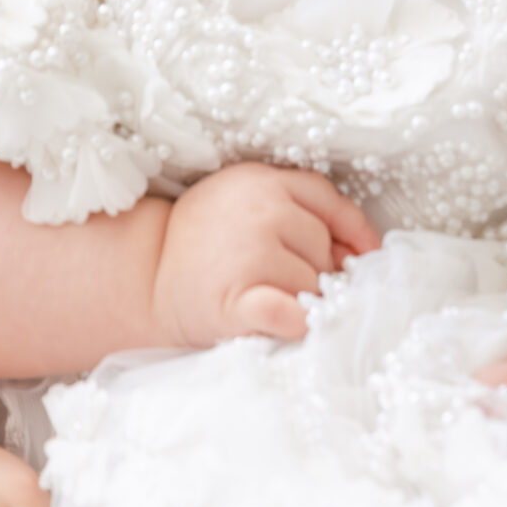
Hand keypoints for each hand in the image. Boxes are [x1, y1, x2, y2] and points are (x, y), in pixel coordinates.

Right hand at [150, 163, 379, 348]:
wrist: (141, 279)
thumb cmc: (203, 244)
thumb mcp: (247, 204)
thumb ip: (299, 211)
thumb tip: (363, 250)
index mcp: (262, 181)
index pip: (327, 201)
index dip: (352, 229)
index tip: (365, 255)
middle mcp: (261, 211)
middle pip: (323, 247)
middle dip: (313, 268)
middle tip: (272, 277)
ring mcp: (249, 254)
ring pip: (313, 284)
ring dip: (301, 298)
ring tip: (261, 296)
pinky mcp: (236, 301)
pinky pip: (291, 314)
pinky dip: (300, 324)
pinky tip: (294, 326)